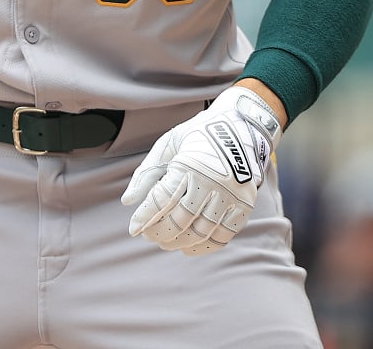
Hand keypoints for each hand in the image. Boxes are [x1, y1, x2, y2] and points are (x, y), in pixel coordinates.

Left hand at [122, 85, 283, 255]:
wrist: (241, 125)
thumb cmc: (198, 135)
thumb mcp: (168, 144)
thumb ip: (147, 172)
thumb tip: (128, 202)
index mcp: (189, 164)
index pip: (161, 200)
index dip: (145, 218)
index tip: (134, 229)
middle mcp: (211, 181)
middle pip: (180, 219)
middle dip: (160, 232)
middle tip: (149, 236)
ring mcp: (231, 194)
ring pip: (201, 231)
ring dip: (180, 242)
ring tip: (166, 243)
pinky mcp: (245, 204)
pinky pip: (224, 235)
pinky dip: (206, 246)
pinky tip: (190, 248)